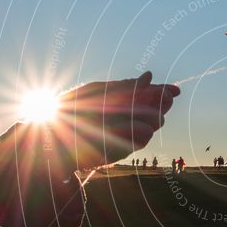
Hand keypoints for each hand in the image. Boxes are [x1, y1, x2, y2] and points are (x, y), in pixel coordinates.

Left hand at [56, 72, 179, 170]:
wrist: (51, 137)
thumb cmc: (69, 111)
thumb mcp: (98, 92)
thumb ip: (125, 87)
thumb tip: (150, 78)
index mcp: (124, 99)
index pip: (151, 94)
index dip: (164, 91)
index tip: (175, 90)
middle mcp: (129, 117)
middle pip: (158, 108)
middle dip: (162, 102)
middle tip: (162, 99)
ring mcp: (128, 133)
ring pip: (154, 123)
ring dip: (153, 115)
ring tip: (142, 109)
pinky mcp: (123, 148)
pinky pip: (142, 138)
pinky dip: (141, 130)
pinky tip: (137, 125)